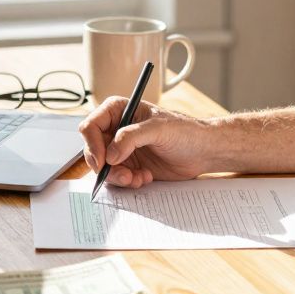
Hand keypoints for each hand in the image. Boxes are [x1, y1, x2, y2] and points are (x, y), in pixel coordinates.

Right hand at [78, 97, 209, 187]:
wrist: (203, 152)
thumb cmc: (185, 131)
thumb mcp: (158, 128)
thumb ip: (131, 137)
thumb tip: (110, 154)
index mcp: (120, 111)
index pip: (92, 125)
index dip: (92, 143)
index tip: (102, 160)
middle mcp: (117, 130)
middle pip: (93, 149)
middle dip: (105, 165)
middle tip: (122, 174)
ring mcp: (122, 149)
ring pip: (104, 167)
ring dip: (118, 177)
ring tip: (137, 178)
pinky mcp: (130, 166)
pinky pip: (117, 178)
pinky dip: (128, 182)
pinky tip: (145, 178)